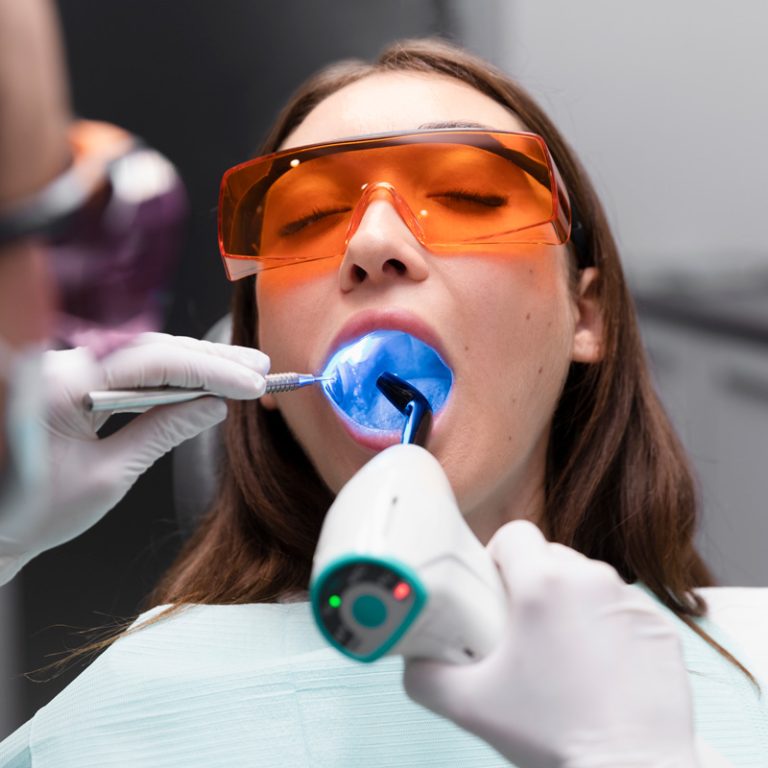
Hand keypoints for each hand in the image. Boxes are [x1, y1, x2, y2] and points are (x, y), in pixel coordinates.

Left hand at [0, 332, 268, 572]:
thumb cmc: (34, 512)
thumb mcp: (109, 477)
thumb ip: (163, 432)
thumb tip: (213, 406)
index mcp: (62, 385)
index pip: (154, 363)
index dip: (211, 370)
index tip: (252, 382)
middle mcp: (61, 365)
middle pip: (151, 349)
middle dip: (210, 360)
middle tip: (259, 368)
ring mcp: (65, 369)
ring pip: (142, 355)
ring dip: (194, 364)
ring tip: (242, 371)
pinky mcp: (72, 379)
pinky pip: (128, 370)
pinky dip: (168, 377)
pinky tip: (201, 381)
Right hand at [404, 520, 698, 767]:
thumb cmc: (552, 735)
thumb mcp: (469, 706)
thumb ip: (425, 674)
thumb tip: (412, 660)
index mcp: (543, 583)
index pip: (514, 534)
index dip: (498, 557)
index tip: (496, 591)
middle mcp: (591, 579)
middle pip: (551, 556)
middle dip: (534, 583)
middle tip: (524, 629)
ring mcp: (631, 601)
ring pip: (588, 581)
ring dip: (572, 603)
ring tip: (565, 652)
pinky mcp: (660, 626)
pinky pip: (623, 609)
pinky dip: (609, 627)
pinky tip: (601, 667)